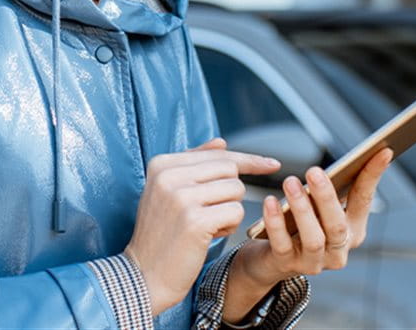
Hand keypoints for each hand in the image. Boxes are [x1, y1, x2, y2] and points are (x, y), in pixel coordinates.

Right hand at [124, 138, 279, 315]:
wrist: (143, 274)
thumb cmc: (161, 234)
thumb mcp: (168, 192)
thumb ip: (194, 164)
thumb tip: (222, 142)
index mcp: (162, 164)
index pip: (218, 154)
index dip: (248, 160)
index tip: (272, 164)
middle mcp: (169, 176)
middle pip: (230, 170)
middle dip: (231, 193)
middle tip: (212, 213)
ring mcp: (181, 197)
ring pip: (236, 190)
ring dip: (229, 211)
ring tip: (206, 226)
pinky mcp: (196, 221)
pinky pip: (236, 212)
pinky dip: (229, 226)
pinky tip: (208, 236)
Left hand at [237, 147, 392, 285]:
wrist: (270, 259)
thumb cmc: (298, 224)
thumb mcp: (318, 207)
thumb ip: (330, 190)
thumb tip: (349, 158)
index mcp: (352, 231)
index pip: (364, 201)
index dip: (372, 176)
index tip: (382, 151)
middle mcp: (337, 251)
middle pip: (337, 225)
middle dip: (326, 197)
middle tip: (314, 171)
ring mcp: (314, 262)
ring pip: (314, 238)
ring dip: (302, 209)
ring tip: (290, 182)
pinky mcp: (286, 265)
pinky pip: (282, 244)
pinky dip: (276, 222)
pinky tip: (270, 202)